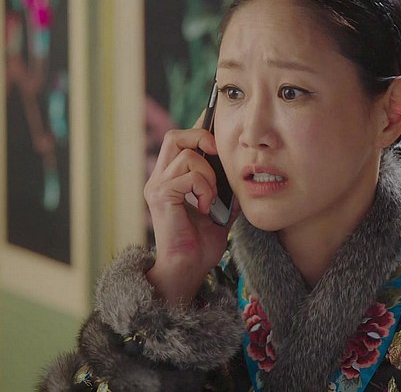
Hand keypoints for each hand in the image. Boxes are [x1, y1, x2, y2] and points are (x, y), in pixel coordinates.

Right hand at [144, 123, 230, 304]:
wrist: (188, 270)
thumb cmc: (200, 246)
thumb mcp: (220, 211)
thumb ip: (226, 191)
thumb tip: (244, 172)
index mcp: (170, 179)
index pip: (181, 141)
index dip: (200, 132)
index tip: (219, 135)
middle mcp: (159, 179)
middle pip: (174, 136)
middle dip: (200, 138)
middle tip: (217, 155)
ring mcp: (156, 186)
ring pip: (185, 154)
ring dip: (207, 173)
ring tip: (212, 197)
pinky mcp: (160, 196)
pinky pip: (188, 176)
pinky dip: (203, 188)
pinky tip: (206, 207)